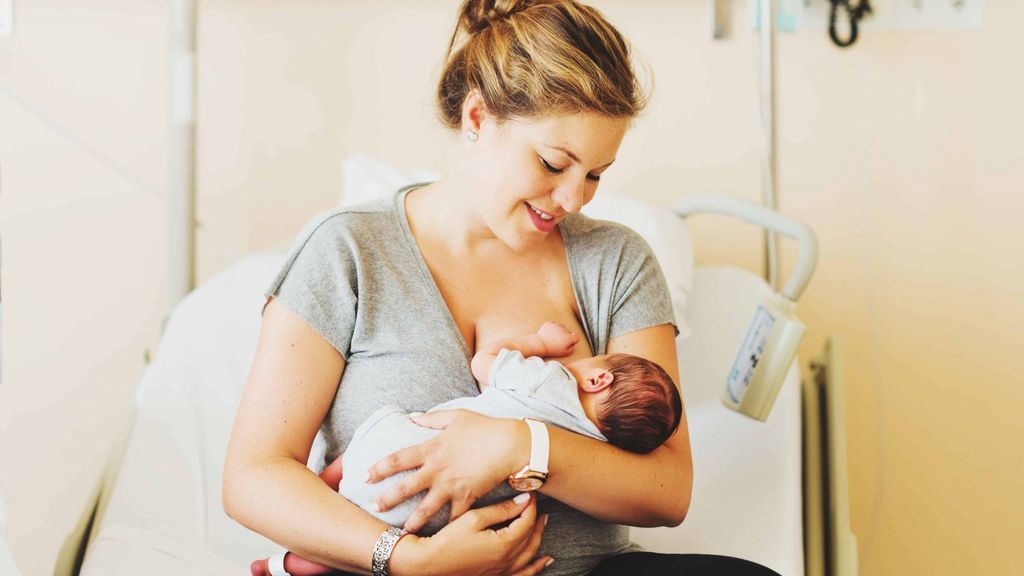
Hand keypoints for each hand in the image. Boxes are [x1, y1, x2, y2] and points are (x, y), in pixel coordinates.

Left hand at [367, 410, 528, 533]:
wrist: (510, 445)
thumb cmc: (485, 428)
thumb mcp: (456, 417)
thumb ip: (432, 418)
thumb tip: (413, 417)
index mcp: (432, 449)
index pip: (398, 459)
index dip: (380, 467)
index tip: (366, 475)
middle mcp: (437, 470)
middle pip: (406, 487)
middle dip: (387, 499)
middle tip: (374, 507)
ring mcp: (451, 486)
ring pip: (426, 509)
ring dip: (412, 522)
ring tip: (402, 532)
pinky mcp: (467, 497)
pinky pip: (454, 516)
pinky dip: (448, 527)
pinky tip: (441, 537)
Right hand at [390, 493, 552, 575]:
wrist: (428, 565)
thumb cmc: (447, 540)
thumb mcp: (473, 519)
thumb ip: (501, 510)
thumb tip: (524, 500)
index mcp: (504, 544)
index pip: (526, 521)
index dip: (530, 506)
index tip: (529, 494)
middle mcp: (507, 561)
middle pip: (530, 538)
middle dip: (536, 520)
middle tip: (537, 506)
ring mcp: (502, 572)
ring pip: (529, 556)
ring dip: (538, 539)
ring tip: (542, 524)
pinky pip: (523, 574)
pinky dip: (535, 567)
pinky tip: (543, 562)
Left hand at [536, 322, 578, 357]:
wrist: (539, 345)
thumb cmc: (552, 350)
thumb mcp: (564, 353)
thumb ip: (571, 348)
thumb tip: (573, 343)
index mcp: (569, 338)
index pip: (576, 336)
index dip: (573, 340)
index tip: (568, 342)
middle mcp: (564, 330)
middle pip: (568, 331)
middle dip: (565, 335)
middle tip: (558, 342)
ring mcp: (557, 325)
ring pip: (561, 327)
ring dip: (559, 331)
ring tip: (552, 338)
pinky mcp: (549, 323)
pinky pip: (553, 324)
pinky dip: (552, 328)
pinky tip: (549, 334)